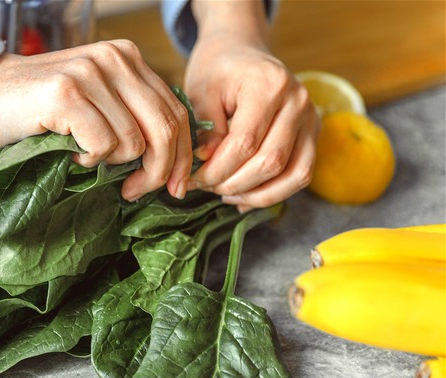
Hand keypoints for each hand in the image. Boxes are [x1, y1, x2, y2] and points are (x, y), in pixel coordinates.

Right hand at [0, 40, 191, 200]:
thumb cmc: (37, 109)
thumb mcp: (96, 104)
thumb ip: (131, 117)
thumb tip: (172, 163)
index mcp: (128, 58)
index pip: (176, 113)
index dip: (182, 157)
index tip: (175, 187)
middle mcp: (114, 59)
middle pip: (164, 130)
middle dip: (157, 172)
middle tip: (134, 192)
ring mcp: (90, 73)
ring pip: (134, 143)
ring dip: (112, 164)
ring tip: (83, 158)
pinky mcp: (67, 94)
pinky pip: (102, 146)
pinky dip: (87, 160)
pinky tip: (67, 151)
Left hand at [186, 1, 319, 210]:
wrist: (240, 52)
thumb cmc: (217, 71)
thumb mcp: (201, 92)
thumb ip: (206, 130)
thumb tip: (207, 164)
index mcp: (269, 85)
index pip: (245, 143)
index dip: (217, 170)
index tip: (192, 179)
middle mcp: (298, 102)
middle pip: (271, 162)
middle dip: (233, 184)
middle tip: (205, 188)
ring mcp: (311, 119)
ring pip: (294, 174)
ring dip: (256, 194)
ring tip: (225, 195)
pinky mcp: (313, 134)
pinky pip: (300, 174)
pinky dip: (274, 192)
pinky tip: (244, 197)